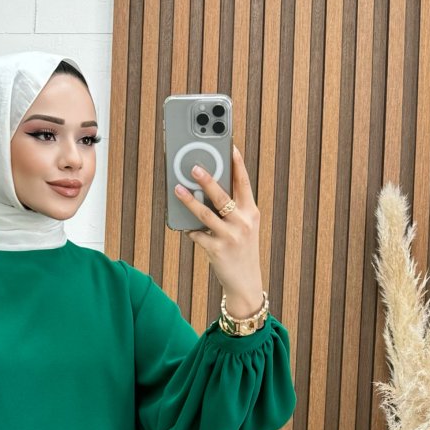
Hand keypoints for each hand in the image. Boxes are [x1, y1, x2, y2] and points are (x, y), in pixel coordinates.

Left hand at [175, 144, 264, 315]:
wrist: (246, 282)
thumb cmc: (242, 250)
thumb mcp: (245, 227)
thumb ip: (232, 209)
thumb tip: (207, 190)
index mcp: (252, 212)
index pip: (244, 183)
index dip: (237, 164)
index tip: (229, 146)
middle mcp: (243, 222)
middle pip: (223, 196)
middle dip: (208, 180)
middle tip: (193, 167)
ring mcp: (231, 237)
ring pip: (206, 214)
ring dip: (190, 201)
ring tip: (178, 189)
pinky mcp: (218, 250)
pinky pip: (198, 235)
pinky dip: (190, 230)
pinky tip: (185, 227)